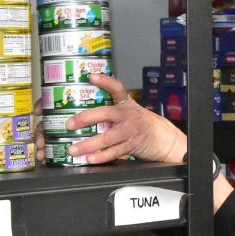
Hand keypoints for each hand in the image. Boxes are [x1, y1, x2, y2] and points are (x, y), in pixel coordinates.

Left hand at [57, 74, 187, 165]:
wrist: (164, 139)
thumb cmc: (142, 124)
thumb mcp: (130, 111)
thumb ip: (112, 110)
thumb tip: (84, 113)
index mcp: (127, 104)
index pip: (117, 88)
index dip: (105, 81)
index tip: (91, 77)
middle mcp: (128, 115)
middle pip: (106, 113)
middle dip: (86, 118)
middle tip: (69, 124)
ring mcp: (130, 131)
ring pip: (107, 137)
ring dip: (88, 144)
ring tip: (73, 149)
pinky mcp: (132, 146)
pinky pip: (114, 152)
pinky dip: (101, 157)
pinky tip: (89, 158)